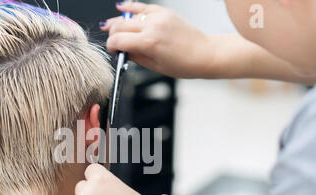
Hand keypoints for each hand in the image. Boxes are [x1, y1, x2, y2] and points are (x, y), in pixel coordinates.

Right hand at [100, 2, 216, 78]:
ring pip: (129, 15)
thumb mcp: (155, 66)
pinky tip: (121, 8)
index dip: (110, 46)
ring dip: (118, 22)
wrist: (205, 54)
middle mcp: (153, 26)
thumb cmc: (184, 64)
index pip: (118, 40)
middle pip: (120, 26)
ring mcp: (159, 17)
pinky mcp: (164, 12)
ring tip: (110, 26)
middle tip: (113, 42)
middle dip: (112, 34)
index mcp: (149, 43)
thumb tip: (123, 51)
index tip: (112, 50)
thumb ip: (135, 56)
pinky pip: (142, 7)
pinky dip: (130, 7)